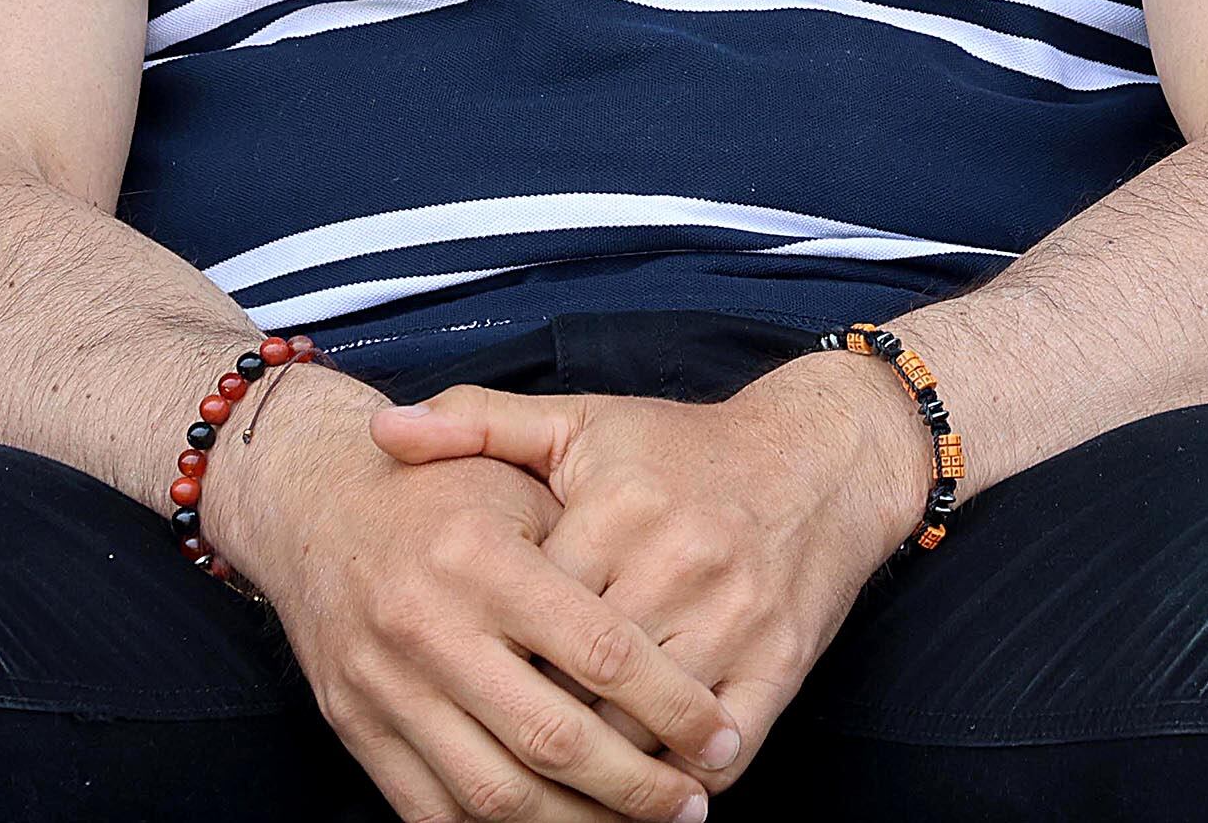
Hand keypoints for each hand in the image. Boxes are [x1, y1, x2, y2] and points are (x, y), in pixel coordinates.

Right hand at [212, 363, 746, 822]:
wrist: (313, 503)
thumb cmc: (440, 490)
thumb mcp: (516, 478)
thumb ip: (588, 546)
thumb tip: (674, 636)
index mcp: (480, 557)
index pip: (599, 652)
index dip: (671, 704)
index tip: (719, 737)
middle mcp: (427, 627)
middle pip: (552, 739)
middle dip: (636, 787)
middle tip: (693, 806)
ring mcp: (384, 687)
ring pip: (494, 794)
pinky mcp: (356, 727)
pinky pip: (431, 813)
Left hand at [370, 354, 933, 790]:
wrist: (824, 458)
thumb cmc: (683, 449)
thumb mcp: (581, 421)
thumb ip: (478, 422)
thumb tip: (383, 431)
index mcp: (617, 507)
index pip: (530, 616)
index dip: (490, 662)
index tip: (458, 686)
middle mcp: (677, 561)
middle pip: (580, 682)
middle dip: (535, 725)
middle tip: (494, 751)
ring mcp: (735, 617)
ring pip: (643, 728)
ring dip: (600, 768)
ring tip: (557, 783)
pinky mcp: (782, 660)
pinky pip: (719, 751)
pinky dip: (679, 780)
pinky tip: (644, 789)